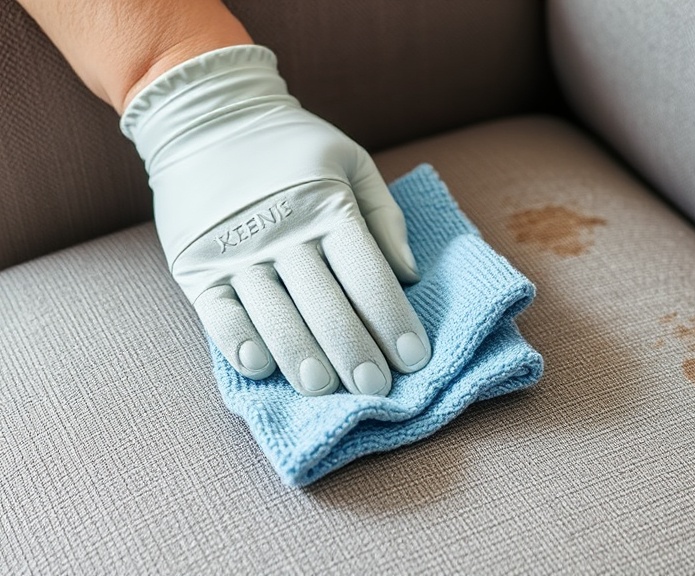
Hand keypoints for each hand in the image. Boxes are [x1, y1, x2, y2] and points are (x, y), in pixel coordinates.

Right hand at [120, 45, 430, 395]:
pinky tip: (260, 367)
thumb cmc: (292, 147)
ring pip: (273, 315)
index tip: (415, 358)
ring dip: (302, 357)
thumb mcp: (350, 160)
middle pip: (325, 304)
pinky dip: (237, 342)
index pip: (367, 273)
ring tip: (325, 388)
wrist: (206, 116)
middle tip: (377, 390)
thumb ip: (384, 216)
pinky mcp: (196, 265)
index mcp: (327, 206)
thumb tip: (411, 274)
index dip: (393, 319)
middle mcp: (282, 232)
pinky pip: (217, 313)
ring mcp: (236, 251)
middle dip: (355, 352)